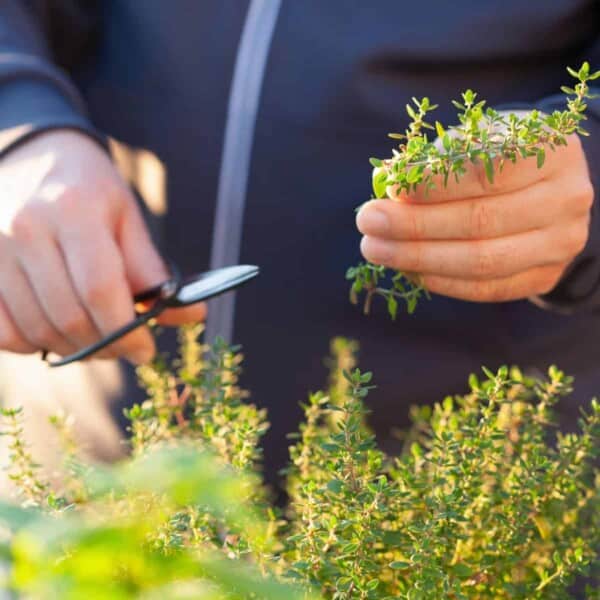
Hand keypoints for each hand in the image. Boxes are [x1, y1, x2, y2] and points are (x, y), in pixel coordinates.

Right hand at [0, 130, 204, 362]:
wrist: (32, 158)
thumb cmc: (90, 191)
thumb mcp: (129, 218)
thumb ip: (154, 270)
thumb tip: (195, 313)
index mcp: (74, 210)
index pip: (100, 289)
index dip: (126, 330)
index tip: (146, 351)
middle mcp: (27, 229)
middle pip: (69, 316)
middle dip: (106, 346)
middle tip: (126, 348)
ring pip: (36, 329)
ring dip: (74, 349)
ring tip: (97, 340)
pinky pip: (2, 331)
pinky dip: (33, 344)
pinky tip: (57, 333)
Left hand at [357, 132, 593, 302]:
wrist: (547, 190)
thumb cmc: (501, 156)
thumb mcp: (477, 139)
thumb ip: (437, 158)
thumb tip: (387, 179)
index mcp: (551, 149)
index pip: (487, 169)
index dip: (433, 183)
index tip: (390, 189)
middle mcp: (565, 198)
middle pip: (480, 220)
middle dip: (414, 225)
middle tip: (367, 221)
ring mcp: (560, 244)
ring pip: (481, 261)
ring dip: (418, 258)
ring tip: (375, 249)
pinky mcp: (544, 277)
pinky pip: (486, 289)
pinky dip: (440, 281)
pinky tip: (406, 269)